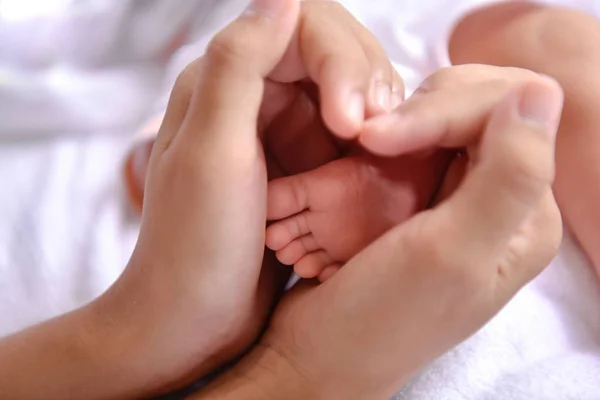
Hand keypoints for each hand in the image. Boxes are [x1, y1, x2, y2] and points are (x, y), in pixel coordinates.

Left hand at [88, 0, 403, 395]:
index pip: (303, 27)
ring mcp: (279, 129)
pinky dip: (373, 142)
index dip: (341, 61)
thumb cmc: (194, 244)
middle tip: (378, 136)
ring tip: (384, 152)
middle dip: (366, 82)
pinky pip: (350, 132)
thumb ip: (239, 66)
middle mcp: (252, 94)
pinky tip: (380, 166)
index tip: (353, 122)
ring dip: (377, 112)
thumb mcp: (212, 152)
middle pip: (333, 52)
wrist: (192, 318)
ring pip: (349, 90)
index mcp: (223, 79)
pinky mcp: (300, 162)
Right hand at [199, 68, 563, 398]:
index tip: (378, 138)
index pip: (509, 115)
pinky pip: (410, 138)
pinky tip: (356, 151)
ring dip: (395, 120)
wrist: (320, 355)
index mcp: (525, 216)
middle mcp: (498, 200)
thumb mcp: (451, 253)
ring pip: (440, 115)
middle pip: (478, 106)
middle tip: (368, 140)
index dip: (444, 110)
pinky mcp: (415, 197)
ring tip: (357, 147)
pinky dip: (380, 133)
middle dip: (420, 110)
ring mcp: (454, 196)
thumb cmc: (380, 318)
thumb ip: (510, 174)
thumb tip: (542, 91)